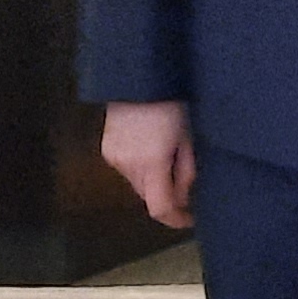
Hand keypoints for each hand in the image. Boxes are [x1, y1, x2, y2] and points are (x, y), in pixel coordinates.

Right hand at [101, 100, 195, 229]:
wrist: (138, 79)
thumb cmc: (172, 104)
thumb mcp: (187, 138)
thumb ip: (185, 172)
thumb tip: (183, 198)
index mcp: (151, 162)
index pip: (160, 207)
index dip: (175, 219)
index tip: (190, 220)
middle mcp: (128, 164)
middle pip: (147, 197)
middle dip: (166, 197)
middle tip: (184, 187)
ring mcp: (114, 158)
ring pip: (136, 185)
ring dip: (153, 183)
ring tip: (169, 160)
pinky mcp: (107, 150)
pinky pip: (127, 170)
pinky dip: (141, 170)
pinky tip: (152, 152)